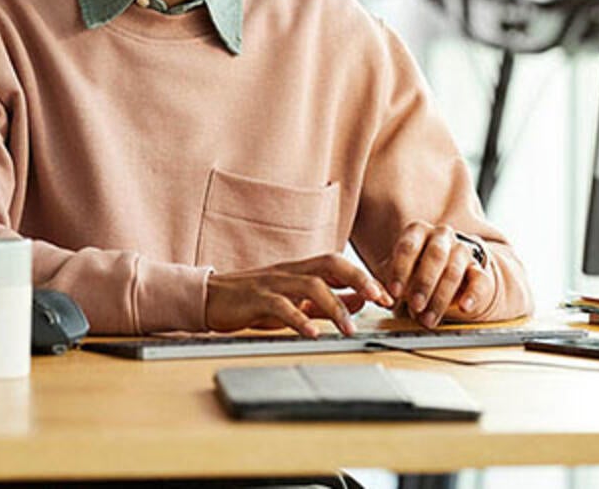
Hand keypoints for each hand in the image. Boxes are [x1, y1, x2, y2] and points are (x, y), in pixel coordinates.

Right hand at [206, 254, 394, 337]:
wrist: (211, 297)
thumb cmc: (253, 299)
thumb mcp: (294, 299)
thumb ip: (325, 301)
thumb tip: (359, 302)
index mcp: (301, 269)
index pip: (339, 264)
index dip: (365, 277)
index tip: (387, 295)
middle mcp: (291, 270)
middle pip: (331, 263)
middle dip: (359, 279)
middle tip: (380, 299)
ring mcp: (274, 282)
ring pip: (311, 285)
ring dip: (334, 306)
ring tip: (349, 329)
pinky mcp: (257, 298)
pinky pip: (282, 306)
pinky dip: (299, 320)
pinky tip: (312, 334)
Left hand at [385, 221, 493, 326]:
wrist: (448, 278)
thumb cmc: (415, 273)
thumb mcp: (398, 275)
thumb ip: (388, 286)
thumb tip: (381, 299)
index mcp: (417, 232)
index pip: (408, 246)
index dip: (400, 269)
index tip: (394, 291)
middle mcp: (441, 236)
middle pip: (435, 255)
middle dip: (424, 282)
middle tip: (415, 304)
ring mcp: (462, 251)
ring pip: (454, 271)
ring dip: (440, 297)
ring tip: (428, 319)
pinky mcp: (480, 270)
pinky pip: (480, 280)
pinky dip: (472, 295)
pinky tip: (464, 307)